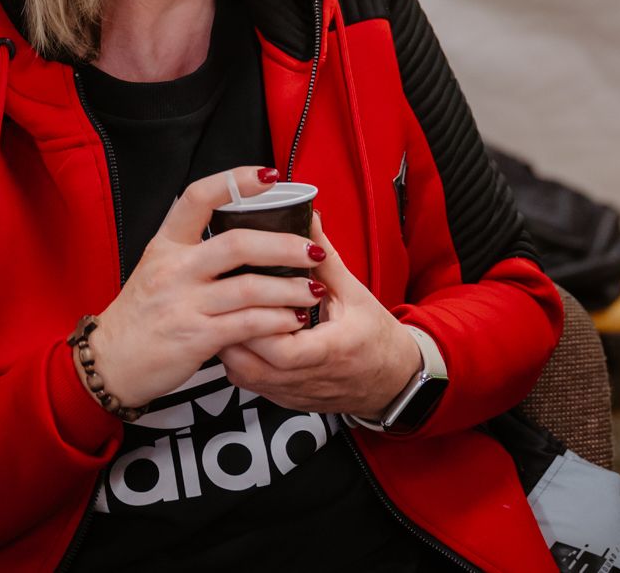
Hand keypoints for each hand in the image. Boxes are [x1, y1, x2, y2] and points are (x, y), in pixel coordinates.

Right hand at [86, 167, 319, 409]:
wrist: (109, 364)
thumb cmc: (142, 316)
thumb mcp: (158, 270)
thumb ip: (195, 252)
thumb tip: (248, 233)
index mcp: (166, 245)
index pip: (198, 197)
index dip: (236, 180)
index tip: (271, 175)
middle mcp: (174, 269)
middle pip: (238, 244)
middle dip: (284, 245)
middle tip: (312, 250)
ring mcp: (183, 303)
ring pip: (250, 287)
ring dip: (290, 289)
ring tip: (314, 289)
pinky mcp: (195, 336)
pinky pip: (247, 324)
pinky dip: (277, 320)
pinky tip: (294, 319)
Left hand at [218, 218, 421, 418]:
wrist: (392, 380)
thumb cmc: (377, 338)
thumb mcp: (355, 293)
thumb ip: (325, 259)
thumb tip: (308, 219)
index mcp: (331, 352)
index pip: (282, 349)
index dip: (260, 322)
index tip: (251, 292)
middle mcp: (307, 378)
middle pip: (251, 363)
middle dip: (234, 328)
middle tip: (227, 296)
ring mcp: (291, 393)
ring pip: (242, 376)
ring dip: (231, 344)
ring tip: (230, 313)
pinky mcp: (283, 399)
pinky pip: (247, 382)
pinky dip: (238, 358)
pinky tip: (241, 334)